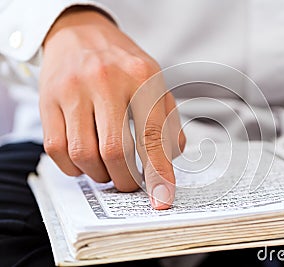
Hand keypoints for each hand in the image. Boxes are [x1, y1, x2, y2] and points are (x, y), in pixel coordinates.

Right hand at [39, 8, 184, 209]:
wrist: (80, 34)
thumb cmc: (122, 64)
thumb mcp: (155, 82)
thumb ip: (167, 121)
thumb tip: (169, 161)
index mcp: (142, 77)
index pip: (152, 136)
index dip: (158, 174)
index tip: (161, 199)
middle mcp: (106, 81)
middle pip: (115, 152)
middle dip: (126, 180)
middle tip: (130, 183)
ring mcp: (73, 90)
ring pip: (84, 155)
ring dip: (100, 175)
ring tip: (109, 171)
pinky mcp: (48, 100)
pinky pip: (57, 150)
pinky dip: (74, 168)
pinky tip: (86, 162)